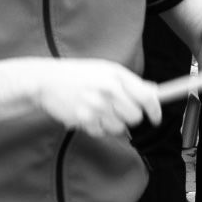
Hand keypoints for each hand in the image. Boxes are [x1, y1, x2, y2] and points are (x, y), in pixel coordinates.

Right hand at [35, 60, 161, 137]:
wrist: (46, 80)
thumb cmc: (78, 75)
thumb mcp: (105, 69)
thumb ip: (130, 81)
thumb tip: (154, 91)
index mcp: (116, 75)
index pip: (146, 97)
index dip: (155, 110)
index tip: (156, 118)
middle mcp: (108, 90)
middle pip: (135, 117)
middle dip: (128, 116)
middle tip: (116, 109)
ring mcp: (96, 105)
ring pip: (119, 128)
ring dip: (111, 123)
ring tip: (98, 110)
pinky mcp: (84, 119)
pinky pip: (101, 132)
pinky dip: (96, 127)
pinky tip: (87, 114)